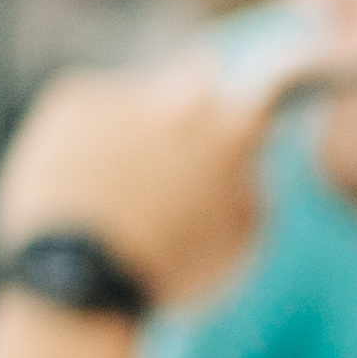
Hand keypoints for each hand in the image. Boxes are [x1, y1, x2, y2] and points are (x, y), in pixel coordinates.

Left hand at [0, 59, 271, 309]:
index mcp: (233, 137)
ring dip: (132, 129)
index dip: (281, 79)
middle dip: (192, 103)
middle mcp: (186, 101)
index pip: (274, 85)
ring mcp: (128, 94)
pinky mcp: (75, 95)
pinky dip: (86, 134)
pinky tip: (77, 181)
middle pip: (200, 77)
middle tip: (172, 149)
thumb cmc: (163, 274)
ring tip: (112, 190)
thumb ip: (251, 192)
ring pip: (137, 99)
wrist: (76, 281)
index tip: (271, 89)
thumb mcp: (234, 247)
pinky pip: (89, 105)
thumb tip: (245, 165)